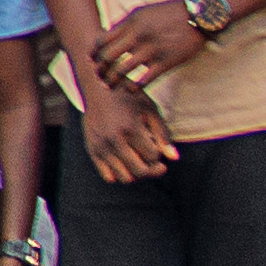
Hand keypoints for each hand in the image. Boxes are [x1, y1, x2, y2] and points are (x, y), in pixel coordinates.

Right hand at [73, 61, 174, 186]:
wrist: (98, 87)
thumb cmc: (129, 97)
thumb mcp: (150, 110)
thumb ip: (163, 134)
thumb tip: (174, 159)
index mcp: (130, 128)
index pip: (153, 157)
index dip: (158, 152)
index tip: (155, 142)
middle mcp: (113, 140)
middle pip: (140, 171)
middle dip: (151, 168)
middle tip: (153, 159)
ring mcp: (101, 146)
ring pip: (125, 178)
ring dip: (136, 172)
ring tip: (139, 160)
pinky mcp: (91, 150)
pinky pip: (108, 177)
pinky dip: (120, 174)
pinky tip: (124, 161)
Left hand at [92, 0, 215, 92]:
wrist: (198, 16)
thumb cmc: (170, 13)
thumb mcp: (143, 12)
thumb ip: (125, 24)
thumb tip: (107, 37)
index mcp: (130, 22)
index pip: (102, 40)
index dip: (94, 53)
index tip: (93, 60)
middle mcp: (137, 36)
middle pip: (107, 57)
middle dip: (100, 69)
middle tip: (99, 76)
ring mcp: (151, 50)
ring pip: (122, 70)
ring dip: (112, 81)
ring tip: (110, 86)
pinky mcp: (165, 62)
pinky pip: (143, 80)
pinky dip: (133, 88)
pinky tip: (130, 90)